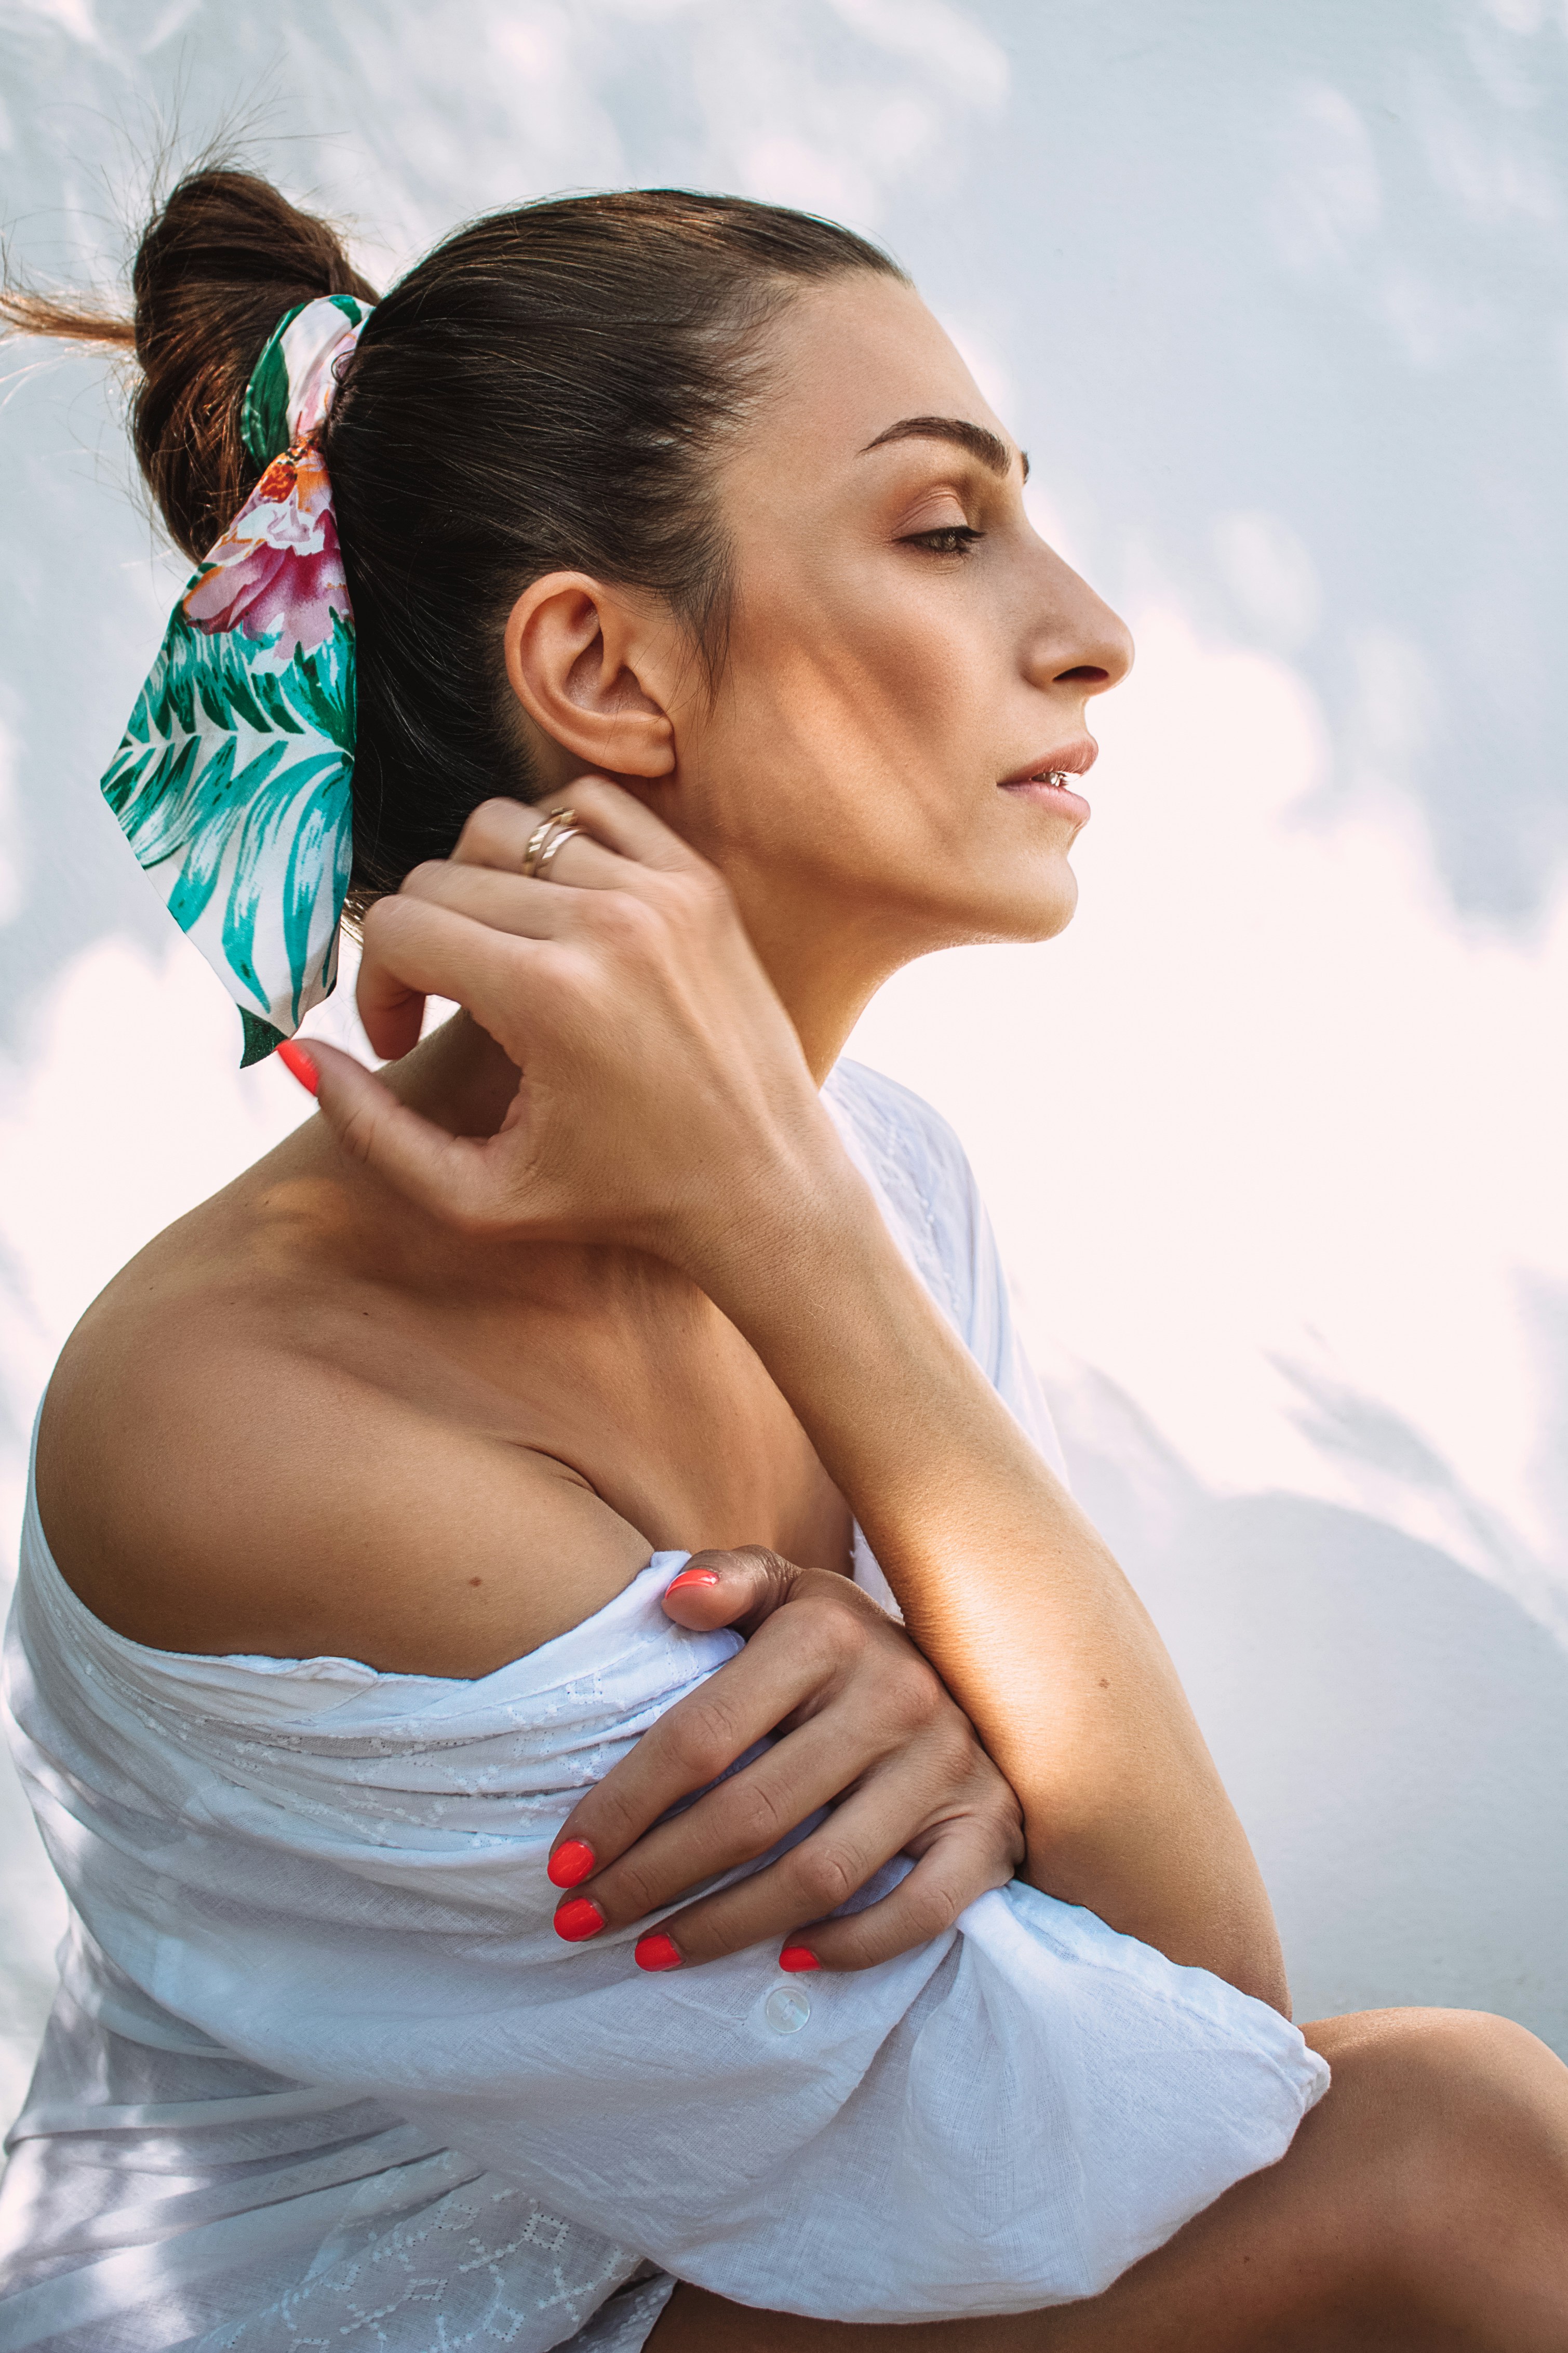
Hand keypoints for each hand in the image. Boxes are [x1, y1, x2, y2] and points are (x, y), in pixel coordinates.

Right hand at [302, 783, 846, 1273]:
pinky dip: (550, 843)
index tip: (402, 1041)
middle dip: (416, 946)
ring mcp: (661, 892)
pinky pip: (589, 806)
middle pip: (442, 877)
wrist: (765, 1189)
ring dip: (475, 887)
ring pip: (505, 827)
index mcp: (549, 997)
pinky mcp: (699, 881)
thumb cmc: (619, 1202)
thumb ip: (372, 1130)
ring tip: (495, 957)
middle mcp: (606, 925)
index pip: (399, 927)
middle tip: (439, 1010)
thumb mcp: (477, 1198)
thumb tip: (298, 1050)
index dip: (375, 988)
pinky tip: (552, 912)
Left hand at [544, 1548, 1024, 1971]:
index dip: (623, 1806)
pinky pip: (920, 1911)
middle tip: (582, 1921)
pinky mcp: (991, 1826)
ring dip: (724, 1928)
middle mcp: (896, 1694)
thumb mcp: (786, 1590)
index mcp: (827, 1633)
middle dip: (651, 1879)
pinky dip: (850, 1946)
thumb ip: (727, 1580)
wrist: (980, 1667)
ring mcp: (949, 1766)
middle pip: (749, 1815)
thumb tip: (672, 1599)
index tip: (562, 1863)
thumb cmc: (843, 1643)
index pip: (700, 1736)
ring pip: (820, 1876)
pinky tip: (784, 1959)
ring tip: (653, 1951)